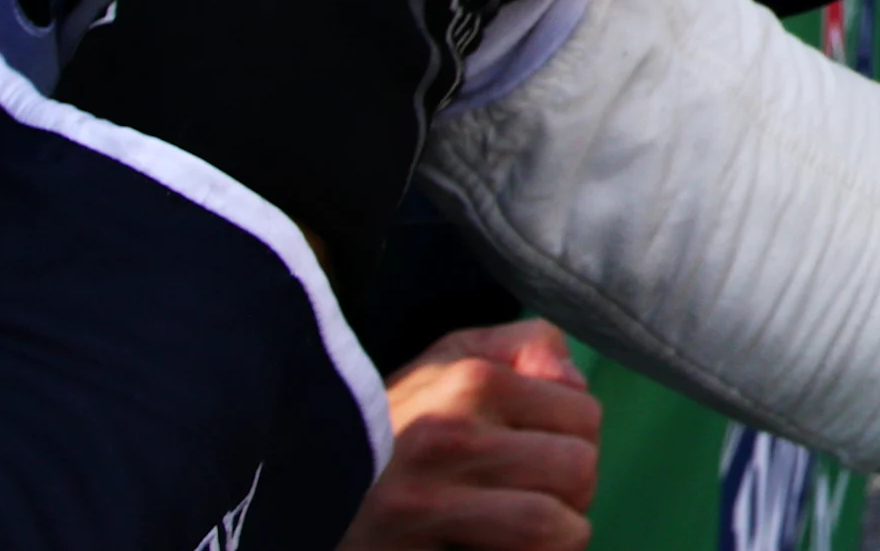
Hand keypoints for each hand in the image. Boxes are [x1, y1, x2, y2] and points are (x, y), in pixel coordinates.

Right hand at [345, 321, 600, 550]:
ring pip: (554, 530)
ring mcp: (424, 508)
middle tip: (528, 502)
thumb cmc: (387, 429)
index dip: (573, 442)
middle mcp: (447, 438)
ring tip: (514, 536)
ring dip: (552, 540)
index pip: (585, 416)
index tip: (535, 458)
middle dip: (570, 494)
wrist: (295, 493)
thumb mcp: (445, 363)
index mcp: (465, 382)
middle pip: (578, 472)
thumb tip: (574, 382)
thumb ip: (522, 347)